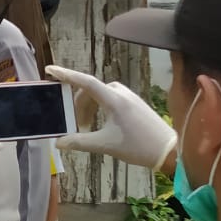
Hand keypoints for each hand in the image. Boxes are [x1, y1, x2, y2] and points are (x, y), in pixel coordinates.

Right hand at [45, 66, 176, 169]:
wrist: (169, 150)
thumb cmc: (138, 146)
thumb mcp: (106, 145)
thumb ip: (80, 142)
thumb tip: (58, 143)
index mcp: (114, 99)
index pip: (85, 82)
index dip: (66, 75)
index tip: (50, 70)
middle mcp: (121, 92)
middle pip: (90, 90)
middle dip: (77, 104)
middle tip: (72, 122)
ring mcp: (129, 95)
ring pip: (99, 94)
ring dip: (88, 107)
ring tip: (85, 127)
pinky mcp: (134, 101)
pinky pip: (109, 97)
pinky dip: (99, 107)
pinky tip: (99, 123)